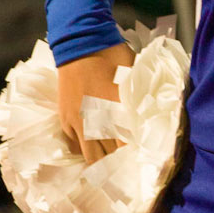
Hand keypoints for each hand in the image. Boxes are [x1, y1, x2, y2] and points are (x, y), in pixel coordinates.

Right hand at [57, 43, 133, 163]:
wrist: (81, 43)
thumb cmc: (114, 58)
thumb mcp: (133, 82)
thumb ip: (137, 107)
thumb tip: (148, 125)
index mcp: (116, 115)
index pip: (128, 150)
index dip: (136, 160)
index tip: (144, 166)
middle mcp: (95, 125)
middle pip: (108, 160)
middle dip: (118, 166)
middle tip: (128, 169)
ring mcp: (77, 124)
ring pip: (91, 157)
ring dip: (101, 161)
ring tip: (111, 164)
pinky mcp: (65, 119)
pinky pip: (75, 145)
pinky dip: (85, 149)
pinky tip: (94, 147)